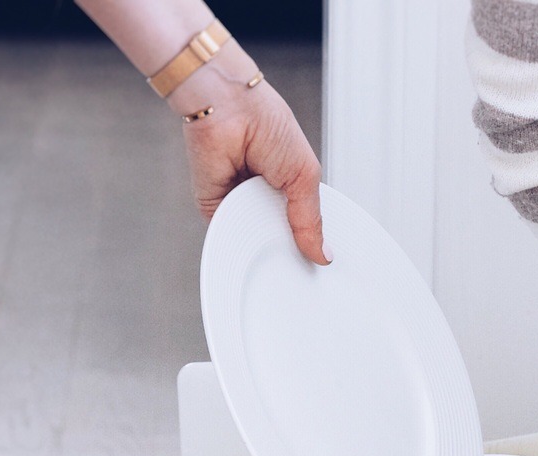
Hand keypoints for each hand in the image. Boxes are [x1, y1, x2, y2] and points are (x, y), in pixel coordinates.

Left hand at [181, 74, 326, 263]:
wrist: (226, 109)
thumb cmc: (266, 122)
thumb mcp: (304, 174)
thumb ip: (310, 218)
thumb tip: (323, 254)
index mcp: (287, 186)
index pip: (303, 224)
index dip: (313, 242)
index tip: (322, 264)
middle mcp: (263, 196)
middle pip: (279, 238)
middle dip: (289, 249)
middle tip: (301, 265)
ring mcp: (239, 204)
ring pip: (255, 241)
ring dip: (267, 246)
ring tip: (277, 243)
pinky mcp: (214, 209)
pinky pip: (229, 235)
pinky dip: (241, 239)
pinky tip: (253, 239)